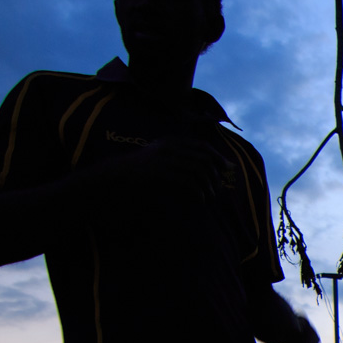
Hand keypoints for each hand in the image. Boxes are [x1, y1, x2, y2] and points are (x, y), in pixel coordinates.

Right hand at [100, 136, 231, 198]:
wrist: (116, 176)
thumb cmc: (141, 172)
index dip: (217, 157)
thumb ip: (181, 159)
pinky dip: (198, 192)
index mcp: (170, 142)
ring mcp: (164, 160)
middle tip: (217, 188)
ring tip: (209, 197)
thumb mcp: (160, 159)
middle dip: (214, 175)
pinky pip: (188, 183)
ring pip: (198, 171)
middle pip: (203, 159)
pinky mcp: (160, 175)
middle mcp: (169, 148)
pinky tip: (200, 200)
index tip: (226, 168)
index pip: (202, 146)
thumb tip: (208, 166)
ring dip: (208, 186)